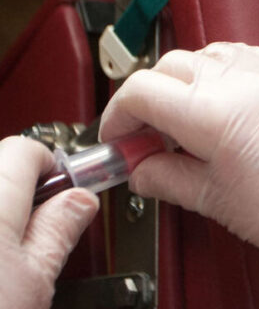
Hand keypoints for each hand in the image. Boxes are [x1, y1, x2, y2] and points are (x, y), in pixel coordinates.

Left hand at [0, 136, 98, 308]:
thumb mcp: (34, 280)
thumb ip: (59, 229)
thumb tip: (79, 201)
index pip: (28, 148)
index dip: (55, 169)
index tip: (67, 190)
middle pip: (0, 165)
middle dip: (24, 191)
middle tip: (38, 230)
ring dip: (3, 209)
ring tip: (6, 254)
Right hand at [99, 42, 258, 308]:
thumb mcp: (217, 201)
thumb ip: (167, 177)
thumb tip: (143, 168)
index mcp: (212, 113)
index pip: (141, 91)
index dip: (120, 115)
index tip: (122, 136)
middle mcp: (241, 79)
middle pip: (169, 67)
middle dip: (150, 97)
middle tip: (152, 134)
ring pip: (208, 54)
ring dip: (188, 80)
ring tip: (193, 119)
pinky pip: (247, 55)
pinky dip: (228, 73)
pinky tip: (232, 104)